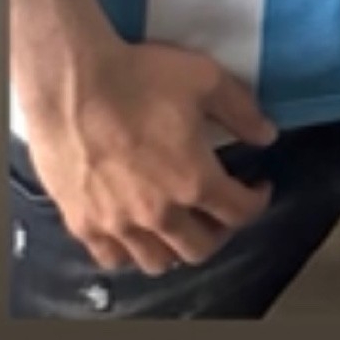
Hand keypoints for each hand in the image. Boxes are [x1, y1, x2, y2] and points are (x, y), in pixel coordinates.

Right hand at [23, 40, 277, 275]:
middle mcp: (158, 214)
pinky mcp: (82, 224)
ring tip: (180, 223)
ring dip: (177, 247)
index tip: (258, 187)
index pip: (239, 213)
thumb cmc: (141, 77)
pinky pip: (112, 258)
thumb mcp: (206, 80)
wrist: (72, 84)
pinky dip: (131, 252)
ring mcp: (117, 224)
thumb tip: (267, 136)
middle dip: (221, 230)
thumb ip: (242, 111)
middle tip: (221, 206)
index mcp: (193, 181)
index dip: (257, 201)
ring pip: (157, 262)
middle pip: (201, 248)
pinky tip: (135, 231)